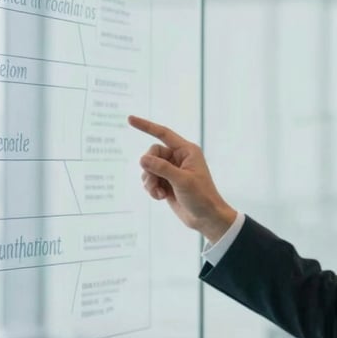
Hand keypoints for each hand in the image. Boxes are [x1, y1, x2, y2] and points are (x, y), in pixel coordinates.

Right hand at [128, 115, 236, 242]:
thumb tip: (142, 159)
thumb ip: (162, 168)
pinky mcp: (166, 183)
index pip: (163, 133)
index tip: (130, 119)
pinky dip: (151, 188)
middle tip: (154, 182)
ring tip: (159, 193)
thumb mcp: (182, 181)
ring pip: (148, 168)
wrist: (206, 218)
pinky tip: (160, 197)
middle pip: (152, 154)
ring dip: (149, 181)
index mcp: (187, 151)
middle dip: (149, 168)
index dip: (146, 126)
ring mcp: (171, 171)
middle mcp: (178, 158)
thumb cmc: (201, 197)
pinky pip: (150, 180)